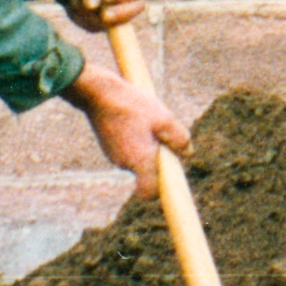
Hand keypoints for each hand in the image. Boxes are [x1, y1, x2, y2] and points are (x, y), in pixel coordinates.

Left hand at [51, 0, 148, 35]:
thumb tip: (92, 7)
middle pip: (136, 10)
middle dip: (119, 15)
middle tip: (103, 15)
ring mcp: (117, 10)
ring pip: (112, 22)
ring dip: (89, 14)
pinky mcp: (102, 22)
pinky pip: (94, 27)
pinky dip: (80, 17)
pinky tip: (73, 3)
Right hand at [66, 63, 189, 178]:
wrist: (98, 92)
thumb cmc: (132, 105)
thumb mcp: (164, 118)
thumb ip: (179, 138)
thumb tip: (188, 152)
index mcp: (139, 161)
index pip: (149, 192)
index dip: (161, 189)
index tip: (171, 173)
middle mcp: (124, 163)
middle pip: (147, 170)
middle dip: (158, 155)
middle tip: (161, 131)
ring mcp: (113, 155)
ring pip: (137, 157)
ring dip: (146, 143)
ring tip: (145, 119)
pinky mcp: (107, 144)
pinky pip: (127, 148)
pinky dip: (134, 137)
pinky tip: (134, 116)